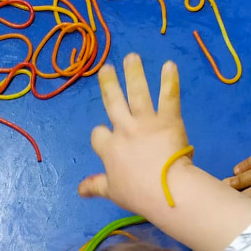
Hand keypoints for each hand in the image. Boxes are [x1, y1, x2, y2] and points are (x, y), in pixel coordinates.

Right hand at [78, 55, 192, 217]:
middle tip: (106, 68)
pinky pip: (168, 97)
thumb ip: (95, 185)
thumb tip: (80, 190)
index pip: (99, 134)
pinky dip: (170, 81)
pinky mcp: (168, 120)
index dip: (101, 134)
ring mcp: (146, 122)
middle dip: (109, 84)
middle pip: (113, 102)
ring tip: (131, 57)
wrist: (165, 190)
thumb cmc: (137, 193)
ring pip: (138, 93)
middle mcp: (125, 130)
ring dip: (134, 73)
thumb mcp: (112, 191)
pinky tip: (169, 65)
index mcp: (109, 148)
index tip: (104, 134)